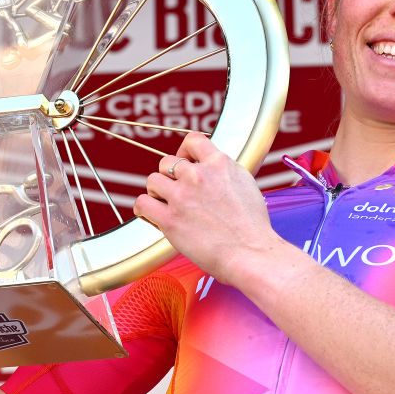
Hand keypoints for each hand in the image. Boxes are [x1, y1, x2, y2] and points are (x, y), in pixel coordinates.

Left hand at [134, 133, 282, 283]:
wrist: (250, 253)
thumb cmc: (252, 227)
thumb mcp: (245, 184)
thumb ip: (224, 172)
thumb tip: (213, 169)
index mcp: (220, 164)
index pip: (193, 140)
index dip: (184, 151)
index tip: (185, 162)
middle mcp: (198, 176)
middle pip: (167, 162)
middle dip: (170, 176)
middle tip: (176, 192)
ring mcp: (182, 196)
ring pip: (153, 180)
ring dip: (157, 192)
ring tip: (166, 205)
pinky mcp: (169, 219)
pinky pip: (142, 203)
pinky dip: (144, 209)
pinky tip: (152, 216)